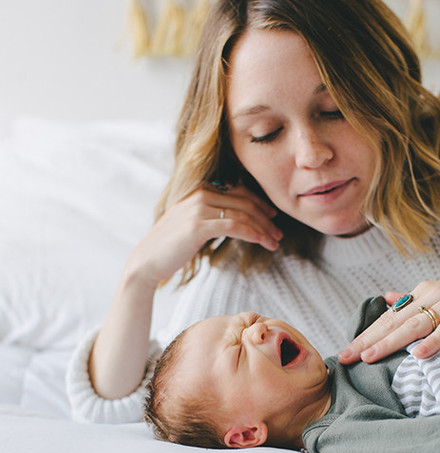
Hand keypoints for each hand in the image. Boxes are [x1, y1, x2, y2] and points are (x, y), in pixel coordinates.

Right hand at [127, 183, 281, 287]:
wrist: (147, 261)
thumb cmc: (171, 248)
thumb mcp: (193, 225)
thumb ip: (212, 217)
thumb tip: (235, 221)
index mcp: (200, 190)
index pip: (239, 192)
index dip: (260, 204)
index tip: (273, 218)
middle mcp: (201, 194)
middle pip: (245, 202)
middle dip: (266, 219)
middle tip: (279, 234)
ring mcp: (199, 208)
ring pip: (242, 214)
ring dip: (263, 229)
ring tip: (275, 242)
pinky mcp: (198, 225)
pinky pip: (234, 225)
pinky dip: (252, 233)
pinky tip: (262, 242)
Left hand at [338, 267, 439, 363]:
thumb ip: (415, 299)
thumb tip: (386, 298)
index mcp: (423, 291)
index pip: (388, 316)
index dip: (365, 333)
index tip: (345, 351)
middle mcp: (433, 294)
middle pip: (394, 321)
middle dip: (368, 339)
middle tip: (345, 357)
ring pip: (415, 325)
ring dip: (390, 342)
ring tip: (370, 357)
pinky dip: (433, 341)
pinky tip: (418, 355)